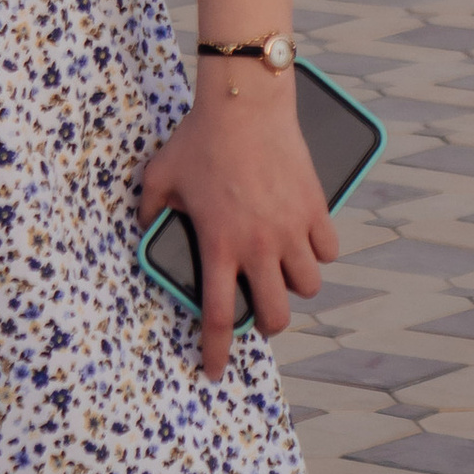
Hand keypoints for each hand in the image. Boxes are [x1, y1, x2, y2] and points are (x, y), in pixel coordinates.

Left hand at [139, 70, 334, 380]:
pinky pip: (328, 249)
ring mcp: (291, 227)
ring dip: (295, 284)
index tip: (215, 372)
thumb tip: (146, 228)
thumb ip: (150, 209)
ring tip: (283, 268)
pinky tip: (305, 239)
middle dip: (268, 323)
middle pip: (275, 316)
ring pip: (308, 286)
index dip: (216, 352)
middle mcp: (259, 245)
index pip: (219, 318)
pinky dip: (319, 250)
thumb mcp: (161, 175)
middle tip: (261, 310)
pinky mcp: (315, 206)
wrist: (245, 101)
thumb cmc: (200, 137)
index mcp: (219, 245)